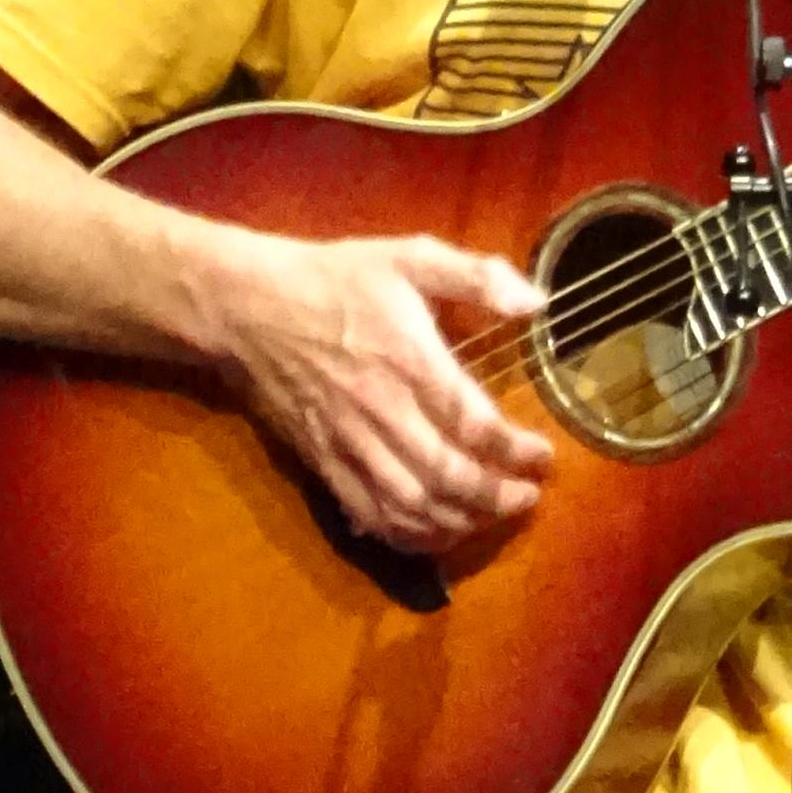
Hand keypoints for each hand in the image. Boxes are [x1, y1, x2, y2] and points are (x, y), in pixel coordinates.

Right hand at [186, 226, 553, 552]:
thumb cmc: (334, 280)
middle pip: (449, 476)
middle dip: (497, 497)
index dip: (515, 451)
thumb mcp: (408, 256)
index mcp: (410, 362)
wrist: (248, 307)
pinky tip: (438, 534)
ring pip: (413, 506)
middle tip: (528, 497)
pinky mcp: (324, 463)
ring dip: (460, 522)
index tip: (543, 456)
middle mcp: (383, 412)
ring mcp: (350, 444)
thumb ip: (476, 277)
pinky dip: (410, 536)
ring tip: (492, 516)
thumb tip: (536, 303)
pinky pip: (371, 514)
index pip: (474, 424)